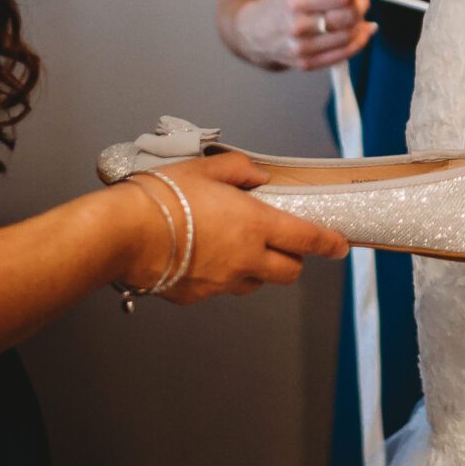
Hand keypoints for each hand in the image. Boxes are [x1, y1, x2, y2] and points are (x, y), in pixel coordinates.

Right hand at [113, 153, 349, 299]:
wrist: (124, 233)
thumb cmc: (164, 196)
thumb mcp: (206, 169)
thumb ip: (239, 170)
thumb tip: (257, 177)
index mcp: (256, 225)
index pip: (307, 240)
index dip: (329, 244)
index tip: (340, 246)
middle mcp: (246, 259)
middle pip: (289, 272)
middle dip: (292, 259)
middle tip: (281, 244)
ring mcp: (222, 282)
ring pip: (255, 283)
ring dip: (256, 269)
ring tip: (234, 248)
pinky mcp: (198, 296)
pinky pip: (220, 289)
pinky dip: (220, 277)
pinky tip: (200, 258)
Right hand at [233, 0, 374, 72]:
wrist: (252, 32)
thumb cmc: (280, 4)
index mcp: (294, 2)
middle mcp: (297, 27)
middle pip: (346, 19)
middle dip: (360, 9)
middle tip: (361, 3)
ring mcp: (301, 49)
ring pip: (347, 38)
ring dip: (361, 26)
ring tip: (359, 18)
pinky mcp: (306, 64)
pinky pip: (342, 56)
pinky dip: (357, 43)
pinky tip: (363, 33)